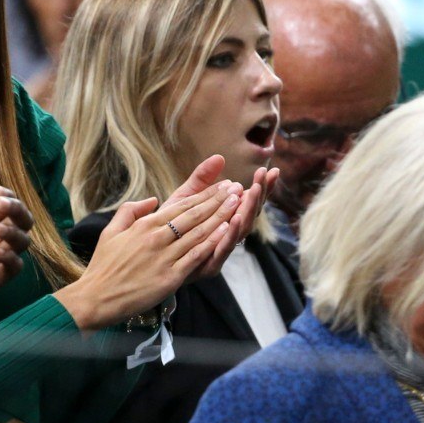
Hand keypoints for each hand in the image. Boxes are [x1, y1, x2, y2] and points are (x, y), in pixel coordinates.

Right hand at [53, 181, 240, 330]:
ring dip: (220, 216)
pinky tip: (226, 232)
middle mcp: (155, 237)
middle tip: (236, 188)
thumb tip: (152, 200)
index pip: (180, 206)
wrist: (96, 297)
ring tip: (237, 204)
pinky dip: (212, 243)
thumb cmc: (103, 266)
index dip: (204, 195)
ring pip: (198, 233)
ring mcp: (164, 257)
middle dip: (218, 201)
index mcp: (143, 225)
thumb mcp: (110, 231)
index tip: (221, 186)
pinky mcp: (169, 277)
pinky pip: (195, 256)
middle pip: (193, 215)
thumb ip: (130, 211)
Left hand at [162, 156, 279, 280]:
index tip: (272, 170)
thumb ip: (202, 179)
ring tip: (252, 192)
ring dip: (248, 210)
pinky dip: (231, 234)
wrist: (151, 255)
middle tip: (263, 176)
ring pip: (241, 231)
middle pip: (250, 215)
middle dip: (258, 195)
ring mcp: (221, 251)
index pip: (249, 202)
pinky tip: (236, 218)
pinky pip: (223, 250)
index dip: (262, 188)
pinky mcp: (209, 266)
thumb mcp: (185, 198)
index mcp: (226, 220)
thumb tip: (219, 156)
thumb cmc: (170, 226)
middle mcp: (228, 236)